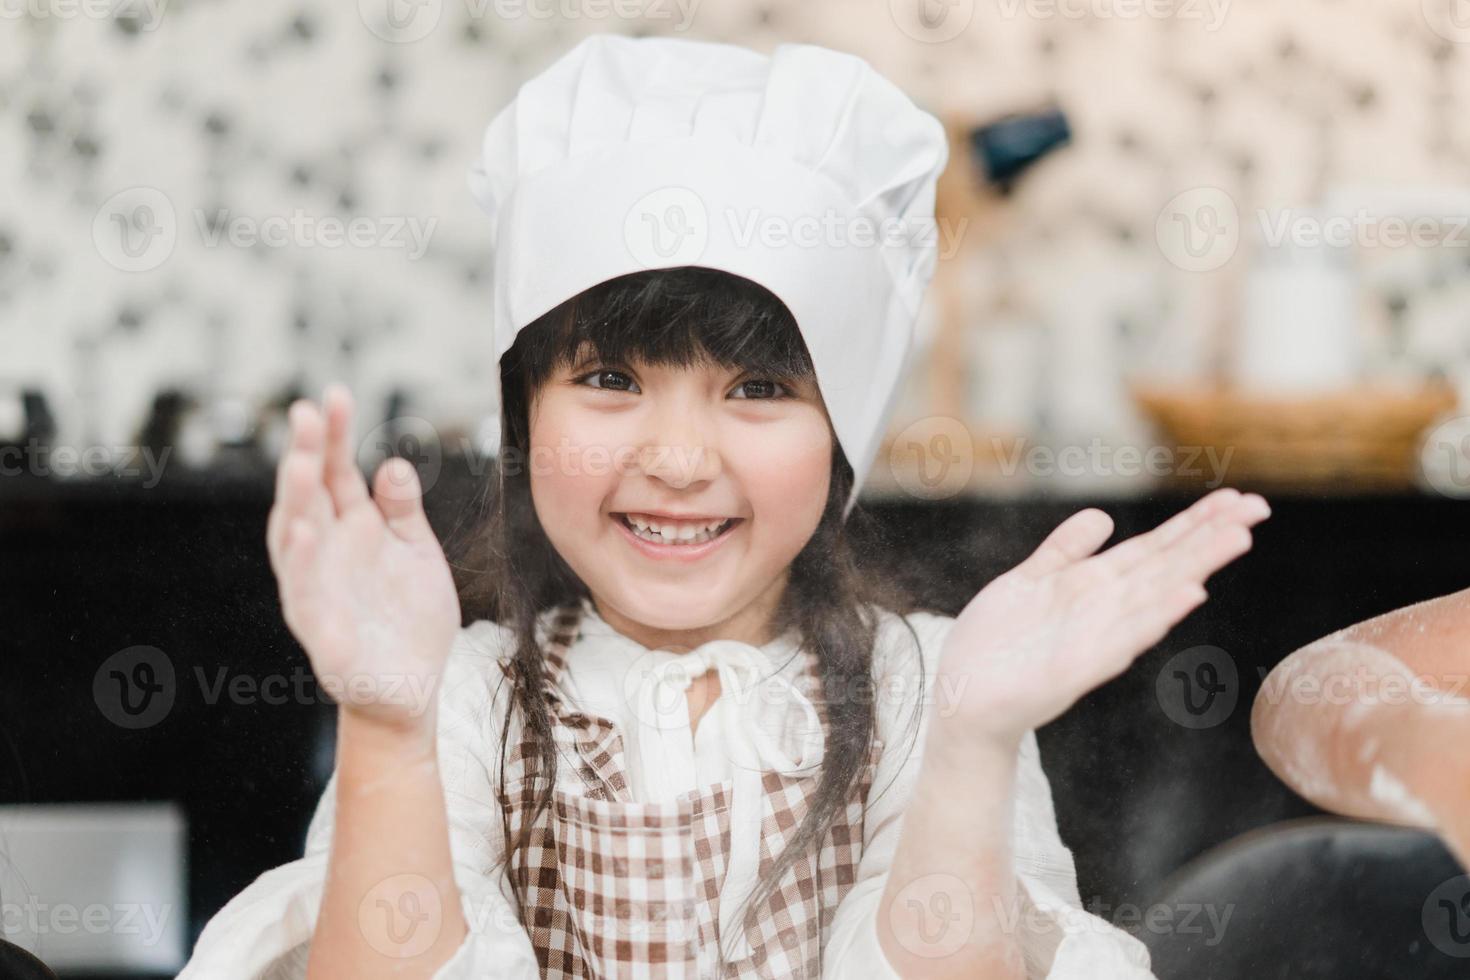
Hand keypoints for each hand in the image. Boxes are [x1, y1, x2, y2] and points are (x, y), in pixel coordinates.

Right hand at [265, 383, 460, 733]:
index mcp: (350, 530)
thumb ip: (402, 510)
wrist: (412, 689)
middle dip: (307, 455)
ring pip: (297, 541)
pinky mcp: (324, 635)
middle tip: (308, 413)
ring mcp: (319, 592)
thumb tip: (392, 463)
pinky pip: (307, 597)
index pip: (337, 473)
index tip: (335, 394)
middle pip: (309, 496)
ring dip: (296, 502)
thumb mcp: (416, 553)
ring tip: (302, 464)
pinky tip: (305, 533)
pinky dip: (304, 566)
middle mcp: (326, 554)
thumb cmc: (408, 618)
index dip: (334, 436)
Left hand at [935, 487, 1270, 744]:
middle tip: (1257, 509)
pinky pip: (1121, 640)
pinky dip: (1154, 618)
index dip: (1194, 523)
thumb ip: (1065, 551)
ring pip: (1154, 597)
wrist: (963, 698)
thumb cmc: (998, 645)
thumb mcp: (1030, 582)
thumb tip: (1105, 518)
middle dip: (1209, 537)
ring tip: (1237, 539)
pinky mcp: (1075, 669)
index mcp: (1093, 586)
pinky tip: (1187, 597)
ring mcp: (1094, 640)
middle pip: (1165, 566)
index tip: (1237, 499)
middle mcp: (1104, 611)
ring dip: (1195, 568)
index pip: (1154, 548)